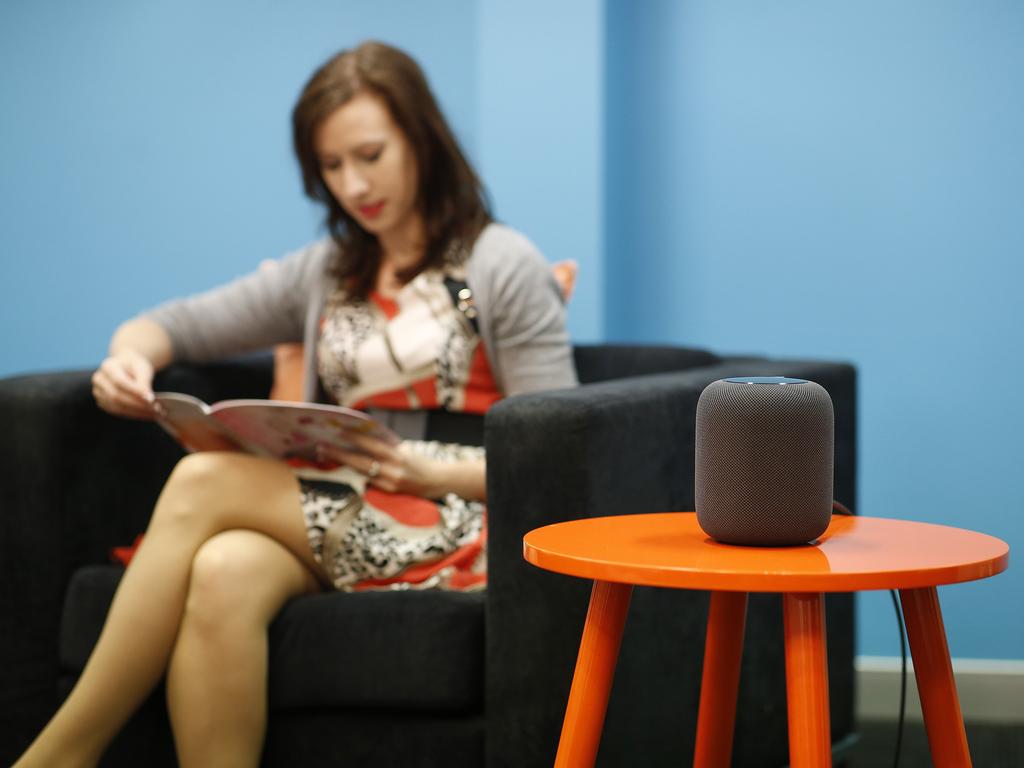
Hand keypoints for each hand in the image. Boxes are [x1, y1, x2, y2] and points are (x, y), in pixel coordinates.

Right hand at [91, 349, 157, 419]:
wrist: (125, 366)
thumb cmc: (135, 366)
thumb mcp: (142, 368)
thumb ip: (144, 382)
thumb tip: (148, 399)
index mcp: (108, 367)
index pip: (120, 382)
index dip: (135, 392)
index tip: (151, 399)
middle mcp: (99, 380)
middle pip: (117, 396)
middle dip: (138, 405)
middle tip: (157, 409)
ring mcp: (99, 392)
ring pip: (117, 407)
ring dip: (137, 412)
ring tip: (155, 414)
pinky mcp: (103, 403)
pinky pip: (118, 411)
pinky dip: (133, 414)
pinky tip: (147, 415)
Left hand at [316, 431, 445, 497]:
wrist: (439, 481)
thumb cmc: (419, 461)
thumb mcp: (405, 449)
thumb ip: (386, 445)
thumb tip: (362, 436)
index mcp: (398, 455)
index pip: (371, 445)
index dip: (354, 438)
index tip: (338, 431)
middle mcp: (393, 470)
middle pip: (360, 461)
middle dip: (338, 454)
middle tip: (320, 447)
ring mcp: (390, 483)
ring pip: (360, 472)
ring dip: (342, 464)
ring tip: (324, 456)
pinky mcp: (389, 493)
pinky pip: (367, 483)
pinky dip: (354, 475)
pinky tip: (341, 469)